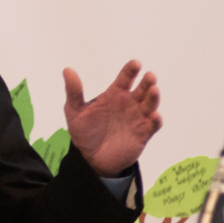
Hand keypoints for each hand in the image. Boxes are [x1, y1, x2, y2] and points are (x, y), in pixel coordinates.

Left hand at [63, 61, 161, 176]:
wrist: (92, 158)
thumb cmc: (85, 132)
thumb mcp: (75, 112)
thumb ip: (74, 92)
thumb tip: (67, 69)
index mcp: (114, 95)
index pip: (125, 78)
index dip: (131, 70)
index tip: (136, 63)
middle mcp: (129, 103)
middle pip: (142, 89)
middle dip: (147, 82)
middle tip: (150, 76)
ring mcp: (137, 118)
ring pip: (150, 104)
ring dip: (153, 97)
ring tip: (154, 90)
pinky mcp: (143, 134)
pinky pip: (152, 125)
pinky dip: (156, 120)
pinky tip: (155, 116)